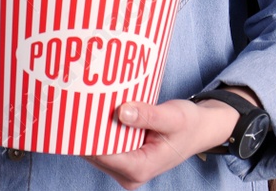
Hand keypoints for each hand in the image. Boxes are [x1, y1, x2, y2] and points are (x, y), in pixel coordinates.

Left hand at [83, 95, 243, 189]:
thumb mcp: (172, 116)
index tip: (77, 110)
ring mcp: (125, 170)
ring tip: (86, 102)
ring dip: (91, 130)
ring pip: (96, 151)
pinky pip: (103, 147)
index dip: (87, 135)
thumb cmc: (188, 124)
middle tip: (78, 99)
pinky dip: (99, 131)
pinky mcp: (123, 161)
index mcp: (140, 168)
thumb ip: (148, 115)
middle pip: (95, 154)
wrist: (198, 131)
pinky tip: (96, 112)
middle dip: (86, 130)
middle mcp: (130, 175)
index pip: (103, 154)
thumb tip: (122, 112)